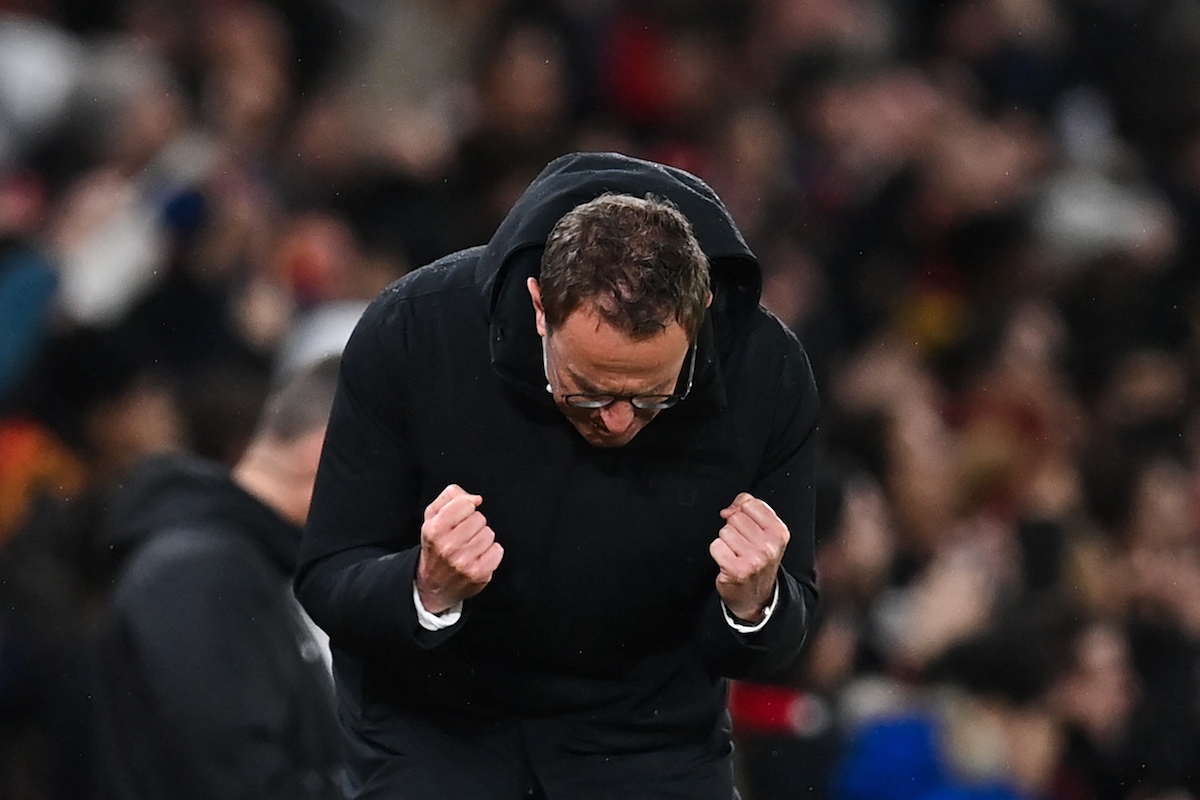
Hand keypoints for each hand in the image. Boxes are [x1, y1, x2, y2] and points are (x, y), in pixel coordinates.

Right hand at [415, 485, 503, 613]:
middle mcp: (447, 546)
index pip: (465, 504)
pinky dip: (492, 552)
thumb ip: (450, 496)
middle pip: (479, 518)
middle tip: (464, 535)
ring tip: (471, 547)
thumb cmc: (436, 545)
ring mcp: (463, 562)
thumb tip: (476, 499)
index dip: (465, 507)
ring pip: (489, 533)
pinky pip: (497, 550)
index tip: (460, 517)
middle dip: (474, 524)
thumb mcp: (432, 516)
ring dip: (483, 538)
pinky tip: (480, 556)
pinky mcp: (478, 573)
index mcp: (434, 529)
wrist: (434, 585)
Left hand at [710, 493, 788, 623]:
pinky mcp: (736, 570)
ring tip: (736, 553)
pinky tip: (728, 561)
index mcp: (779, 532)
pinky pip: (716, 546)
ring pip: (724, 532)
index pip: (750, 503)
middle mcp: (769, 546)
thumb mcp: (765, 533)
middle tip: (742, 544)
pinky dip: (718, 553)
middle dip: (734, 529)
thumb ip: (750, 510)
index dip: (741, 510)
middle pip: (735, 517)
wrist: (756, 597)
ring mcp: (754, 559)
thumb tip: (729, 509)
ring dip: (725, 542)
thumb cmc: (758, 561)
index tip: (744, 525)